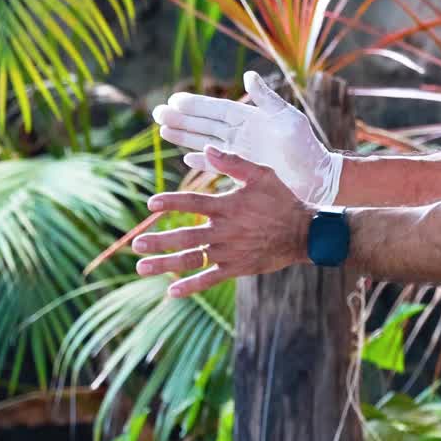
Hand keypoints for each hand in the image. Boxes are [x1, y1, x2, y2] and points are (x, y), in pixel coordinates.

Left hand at [134, 146, 314, 297]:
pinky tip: (171, 291)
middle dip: (158, 240)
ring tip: (141, 267)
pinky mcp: (236, 267)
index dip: (171, 202)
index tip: (150, 204)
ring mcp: (229, 251)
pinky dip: (191, 286)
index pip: (193, 201)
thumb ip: (233, 162)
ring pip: (192, 259)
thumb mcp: (261, 175)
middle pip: (185, 235)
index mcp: (228, 206)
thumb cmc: (282, 200)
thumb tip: (207, 148)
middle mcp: (224, 230)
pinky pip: (209, 278)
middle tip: (135, 244)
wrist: (306, 233)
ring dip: (165, 263)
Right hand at [152, 71, 342, 204]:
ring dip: (183, 137)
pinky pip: (215, 163)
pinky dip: (201, 160)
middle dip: (180, 119)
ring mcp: (240, 152)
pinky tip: (186, 158)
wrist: (317, 178)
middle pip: (204, 124)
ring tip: (162, 130)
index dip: (194, 105)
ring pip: (204, 142)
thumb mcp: (287, 119)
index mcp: (250, 119)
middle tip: (156, 113)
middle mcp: (241, 134)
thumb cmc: (306, 148)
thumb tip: (248, 76)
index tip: (172, 100)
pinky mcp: (241, 169)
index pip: (215, 110)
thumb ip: (266, 99)